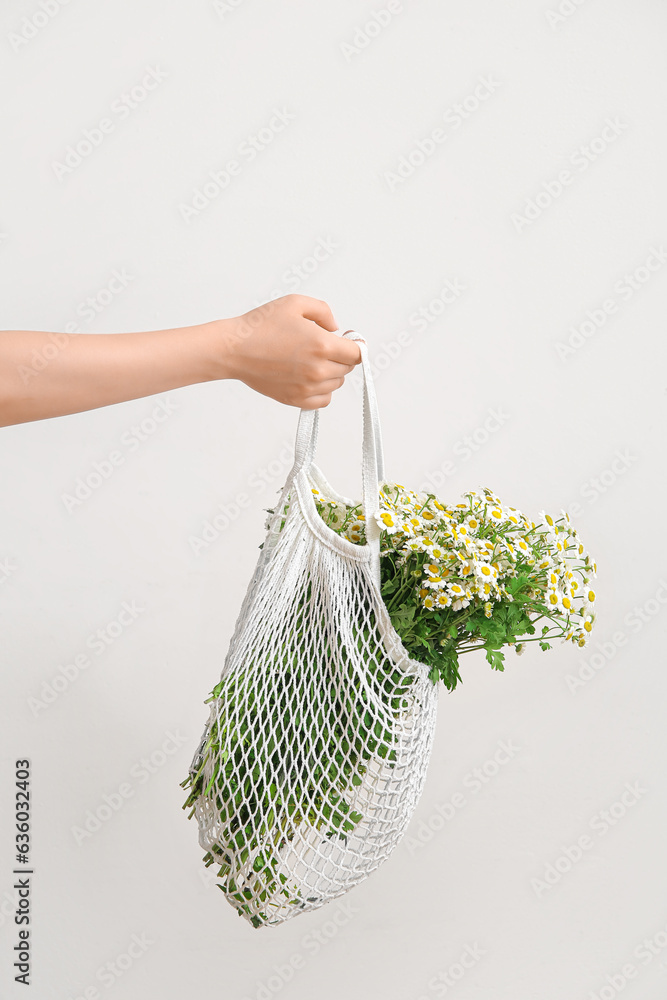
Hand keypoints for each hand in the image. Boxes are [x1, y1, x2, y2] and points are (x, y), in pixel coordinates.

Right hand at [217, 294, 361, 408]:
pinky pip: (324, 400)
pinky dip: (321, 391)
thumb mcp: (295, 303)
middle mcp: (318, 370)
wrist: (234, 350)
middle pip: (347, 368)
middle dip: (340, 357)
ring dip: (330, 373)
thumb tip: (335, 328)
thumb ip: (324, 312)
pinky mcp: (296, 399)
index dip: (354, 345)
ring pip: (336, 384)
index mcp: (322, 345)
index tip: (345, 341)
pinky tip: (308, 378)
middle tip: (320, 347)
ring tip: (310, 361)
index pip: (357, 353)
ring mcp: (307, 388)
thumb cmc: (260, 326)